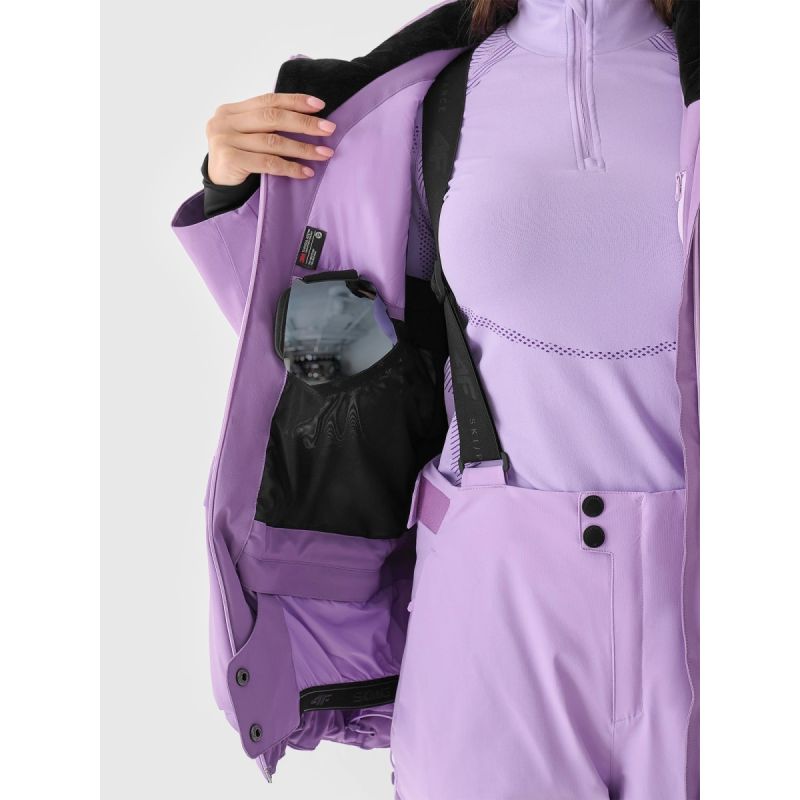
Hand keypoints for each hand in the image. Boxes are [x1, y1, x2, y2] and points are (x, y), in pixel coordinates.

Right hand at [206, 93, 335, 184]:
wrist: (218, 188)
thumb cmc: (238, 159)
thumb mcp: (247, 136)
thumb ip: (265, 124)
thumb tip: (307, 118)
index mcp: (231, 111)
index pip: (268, 101)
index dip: (295, 101)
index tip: (319, 105)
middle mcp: (226, 121)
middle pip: (273, 118)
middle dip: (304, 123)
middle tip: (329, 128)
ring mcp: (225, 140)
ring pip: (273, 141)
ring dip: (303, 148)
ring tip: (324, 153)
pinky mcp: (230, 159)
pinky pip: (268, 163)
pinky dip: (290, 168)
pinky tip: (306, 172)